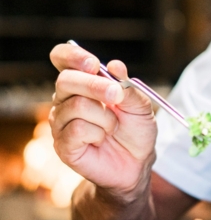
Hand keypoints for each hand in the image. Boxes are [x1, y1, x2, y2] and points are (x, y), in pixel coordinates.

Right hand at [49, 43, 157, 197]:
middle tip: (116, 95)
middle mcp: (66, 99)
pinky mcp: (62, 144)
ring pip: (75, 106)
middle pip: (66, 80)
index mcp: (83, 83)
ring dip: (104, 117)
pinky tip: (101, 140)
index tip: (92, 63)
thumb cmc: (135, 131)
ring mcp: (61, 122)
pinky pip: (75, 129)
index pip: (62, 58)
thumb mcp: (140, 106)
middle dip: (95, 86)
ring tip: (113, 127)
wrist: (137, 163)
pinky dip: (97, 133)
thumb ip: (128, 87)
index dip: (72, 56)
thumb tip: (115, 66)